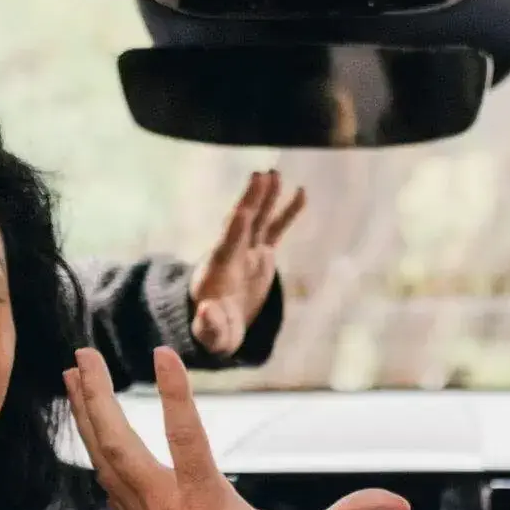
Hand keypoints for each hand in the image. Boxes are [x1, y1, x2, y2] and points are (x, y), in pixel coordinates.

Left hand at [63, 346, 407, 509]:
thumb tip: (401, 503)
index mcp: (203, 503)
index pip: (185, 436)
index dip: (174, 392)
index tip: (161, 352)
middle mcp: (163, 505)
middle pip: (117, 441)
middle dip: (97, 395)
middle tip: (81, 353)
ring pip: (102, 457)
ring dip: (86, 414)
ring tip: (72, 374)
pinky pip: (105, 479)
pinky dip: (94, 447)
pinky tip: (89, 428)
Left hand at [189, 168, 305, 356]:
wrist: (218, 324)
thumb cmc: (213, 332)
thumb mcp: (211, 335)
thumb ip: (209, 325)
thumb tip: (207, 311)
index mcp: (217, 271)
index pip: (227, 245)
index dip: (236, 229)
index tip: (244, 210)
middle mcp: (231, 254)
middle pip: (242, 223)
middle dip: (250, 201)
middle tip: (259, 176)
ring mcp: (246, 251)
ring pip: (258, 219)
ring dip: (265, 197)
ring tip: (274, 174)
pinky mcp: (261, 254)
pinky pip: (275, 228)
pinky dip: (286, 211)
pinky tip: (301, 192)